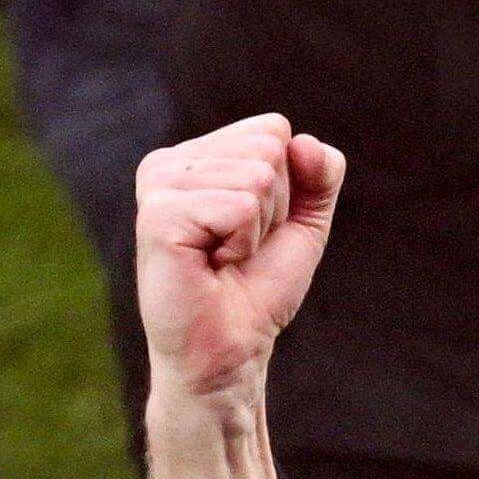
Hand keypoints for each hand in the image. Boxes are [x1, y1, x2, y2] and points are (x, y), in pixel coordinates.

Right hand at [133, 116, 346, 403]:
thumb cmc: (258, 288)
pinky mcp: (158, 216)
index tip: (253, 230)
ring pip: (257, 178)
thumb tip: (305, 142)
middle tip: (238, 250)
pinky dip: (241, 244)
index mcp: (195, 155)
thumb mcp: (303, 223)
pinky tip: (212, 266)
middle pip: (268, 151)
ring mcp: (158, 186)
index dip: (286, 189)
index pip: (273, 130)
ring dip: (256, 231)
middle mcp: (168, 162)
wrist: (232, 348)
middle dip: (273, 210)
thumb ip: (320, 174)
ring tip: (224, 259)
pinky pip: (239, 208)